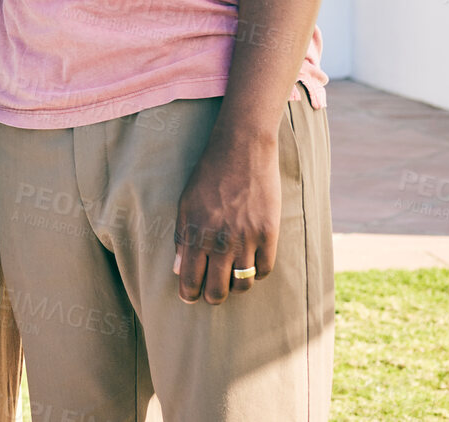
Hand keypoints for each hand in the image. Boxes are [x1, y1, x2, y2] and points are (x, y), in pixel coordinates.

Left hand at [172, 125, 278, 304]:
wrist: (241, 150)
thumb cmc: (209, 175)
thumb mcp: (186, 202)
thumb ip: (182, 237)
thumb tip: (179, 269)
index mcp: (195, 231)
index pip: (190, 277)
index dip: (189, 293)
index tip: (189, 297)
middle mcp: (219, 239)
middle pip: (216, 288)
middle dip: (212, 297)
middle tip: (211, 296)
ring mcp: (246, 238)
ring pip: (242, 284)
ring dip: (236, 288)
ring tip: (231, 283)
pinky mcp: (269, 233)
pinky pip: (264, 269)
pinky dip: (257, 274)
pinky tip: (251, 267)